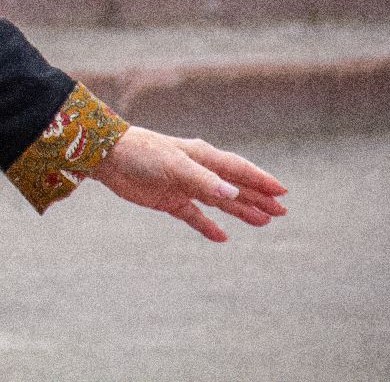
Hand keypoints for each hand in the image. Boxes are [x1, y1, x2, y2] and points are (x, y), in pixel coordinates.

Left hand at [90, 126, 288, 241]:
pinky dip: (207, 226)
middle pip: (234, 187)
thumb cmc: (141, 153)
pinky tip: (222, 237)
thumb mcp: (174, 165)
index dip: (260, 180)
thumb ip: (203, 180)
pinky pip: (194, 216)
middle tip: (281, 212)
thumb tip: (233, 193)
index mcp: (202, 156)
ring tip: (262, 222)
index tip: (282, 192)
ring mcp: (184, 186)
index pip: (238, 169)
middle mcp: (197, 171)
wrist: (106, 157)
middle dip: (257, 198)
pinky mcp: (168, 200)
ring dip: (240, 210)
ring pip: (218, 201)